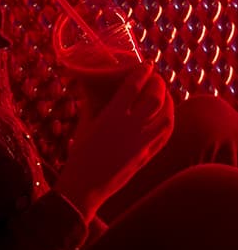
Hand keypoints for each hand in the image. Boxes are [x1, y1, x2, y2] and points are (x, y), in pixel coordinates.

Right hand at [54, 61, 173, 221]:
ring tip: (165, 95)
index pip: (133, 86)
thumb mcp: (86, 123)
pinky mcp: (147, 155)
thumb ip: (94, 105)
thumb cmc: (80, 152)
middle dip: (159, 84)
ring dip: (168, 101)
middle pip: (155, 97)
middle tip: (157, 79)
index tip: (147, 65)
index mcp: (112, 114)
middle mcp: (130, 125)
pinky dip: (169, 121)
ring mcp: (141, 141)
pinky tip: (167, 116)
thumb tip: (91, 88)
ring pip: (166, 115)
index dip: (142, 72)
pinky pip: (165, 134)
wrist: (86, 184)